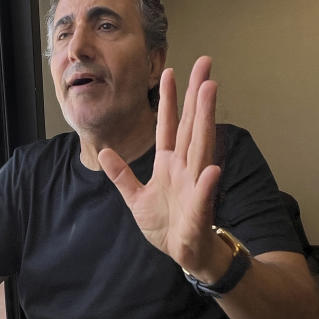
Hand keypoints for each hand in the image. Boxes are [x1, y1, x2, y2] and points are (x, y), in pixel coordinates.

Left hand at [99, 56, 226, 278]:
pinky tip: (213, 167)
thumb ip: (122, 175)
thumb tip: (105, 151)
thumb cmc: (167, 226)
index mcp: (169, 164)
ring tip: (210, 92)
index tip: (171, 71)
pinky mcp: (199, 210)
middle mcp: (185, 168)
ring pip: (201, 147)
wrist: (185, 253)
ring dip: (205, 120)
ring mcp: (195, 185)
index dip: (169, 99)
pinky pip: (203, 194)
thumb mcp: (135, 199)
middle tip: (206, 65)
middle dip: (197, 95)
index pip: (169, 125)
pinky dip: (207, 182)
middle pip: (191, 125)